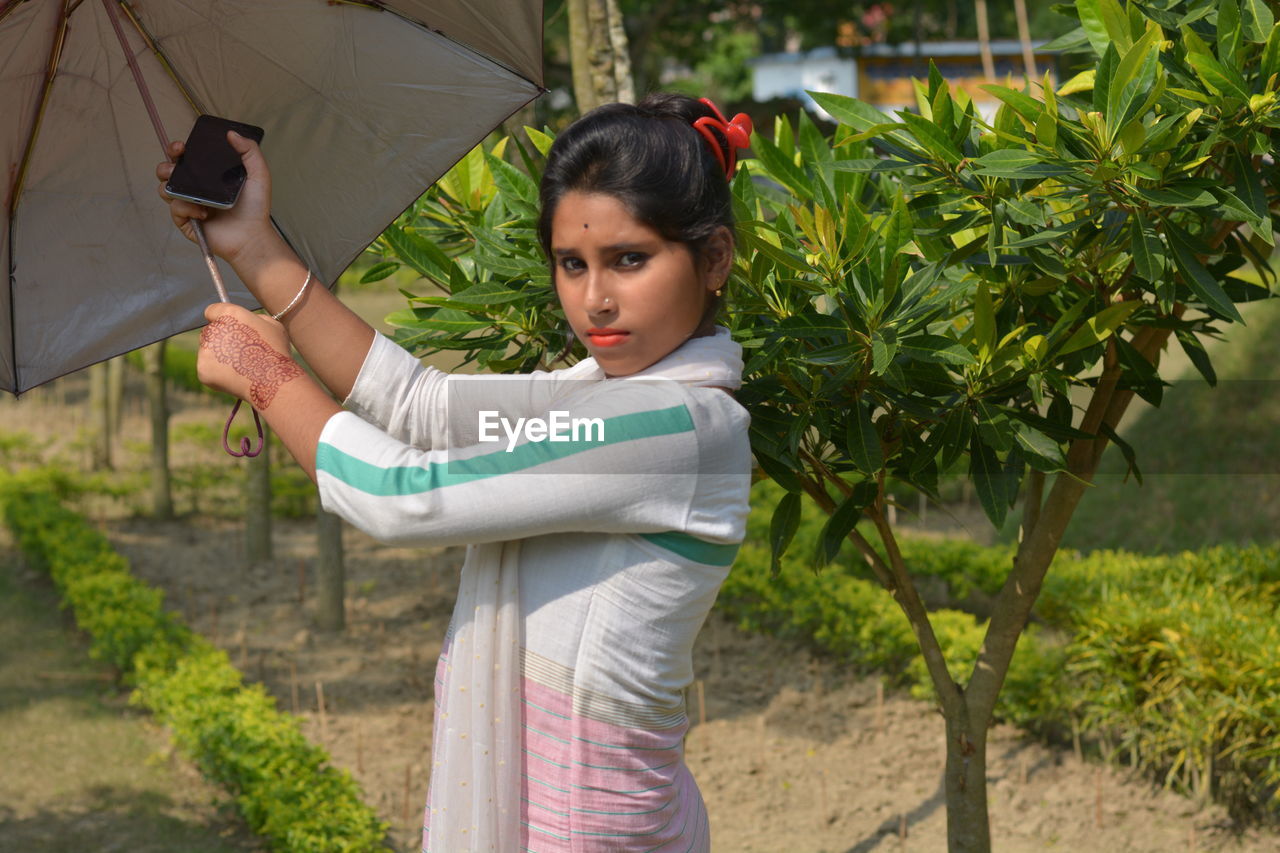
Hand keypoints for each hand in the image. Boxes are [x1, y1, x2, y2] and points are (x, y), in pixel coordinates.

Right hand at [156, 131, 279, 270]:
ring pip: (165, 189)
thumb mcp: (258, 174)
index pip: (185, 158)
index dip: (177, 150)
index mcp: (207, 175)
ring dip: (172, 186)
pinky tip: (204, 212)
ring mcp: (189, 204)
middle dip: (166, 165)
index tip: (182, 146)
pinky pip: (175, 209)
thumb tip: (231, 133)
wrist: (252, 235)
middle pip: (167, 171)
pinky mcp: (186, 221)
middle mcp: (196, 188)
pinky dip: (187, 208)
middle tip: (176, 165)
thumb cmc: (256, 208)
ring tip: (190, 191)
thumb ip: (249, 151)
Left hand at [198, 303, 303, 409]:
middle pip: (210, 331)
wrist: (271, 380)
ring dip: (219, 357)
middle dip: (220, 339)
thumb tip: (248, 320)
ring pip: (207, 351)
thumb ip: (254, 318)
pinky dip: (217, 374)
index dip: (221, 320)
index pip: (212, 311)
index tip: (228, 329)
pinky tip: (234, 377)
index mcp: (229, 315)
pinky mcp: (202, 369)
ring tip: (240, 366)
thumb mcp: (272, 325)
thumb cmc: (275, 352)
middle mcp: (213, 329)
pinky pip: (207, 369)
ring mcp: (205, 350)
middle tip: (239, 352)